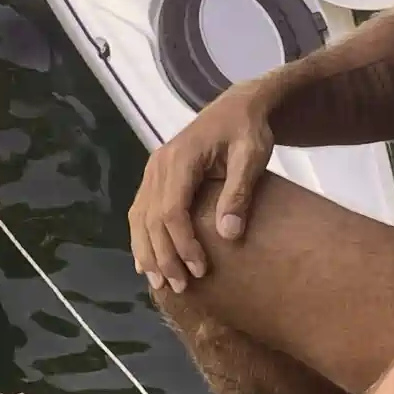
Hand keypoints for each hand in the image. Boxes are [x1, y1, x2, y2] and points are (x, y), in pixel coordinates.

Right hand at [130, 76, 276, 290]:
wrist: (238, 107)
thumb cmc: (249, 130)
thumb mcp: (252, 156)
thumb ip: (239, 192)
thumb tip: (229, 235)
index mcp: (181, 159)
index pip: (173, 211)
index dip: (183, 244)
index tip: (200, 270)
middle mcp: (159, 164)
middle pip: (152, 219)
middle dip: (164, 257)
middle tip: (181, 287)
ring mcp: (153, 169)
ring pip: (140, 218)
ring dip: (148, 252)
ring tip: (160, 283)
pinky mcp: (156, 175)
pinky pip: (141, 210)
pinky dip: (141, 237)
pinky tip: (145, 261)